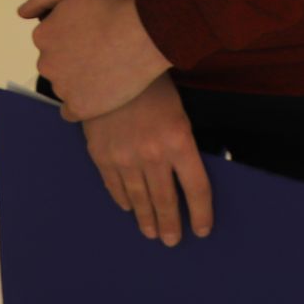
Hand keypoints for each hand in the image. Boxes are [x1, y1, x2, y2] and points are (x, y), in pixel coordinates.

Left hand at [20, 0, 169, 121]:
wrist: (143, 34)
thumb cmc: (110, 6)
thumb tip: (21, 13)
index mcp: (42, 36)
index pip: (50, 39)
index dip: (71, 35)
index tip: (91, 32)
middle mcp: (46, 64)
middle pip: (56, 63)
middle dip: (72, 58)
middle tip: (100, 50)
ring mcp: (62, 88)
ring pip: (64, 85)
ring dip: (78, 80)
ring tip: (106, 68)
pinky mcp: (79, 108)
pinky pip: (71, 110)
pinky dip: (82, 103)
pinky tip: (98, 93)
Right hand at [80, 75, 211, 245]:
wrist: (107, 62)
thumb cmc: (149, 83)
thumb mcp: (178, 110)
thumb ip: (181, 143)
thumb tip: (184, 175)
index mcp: (179, 140)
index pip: (196, 188)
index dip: (201, 213)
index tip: (202, 230)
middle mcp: (152, 154)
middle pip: (166, 200)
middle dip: (171, 224)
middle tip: (173, 240)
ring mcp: (124, 156)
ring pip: (139, 199)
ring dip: (147, 219)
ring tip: (151, 232)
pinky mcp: (101, 154)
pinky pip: (114, 186)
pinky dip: (123, 200)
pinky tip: (129, 207)